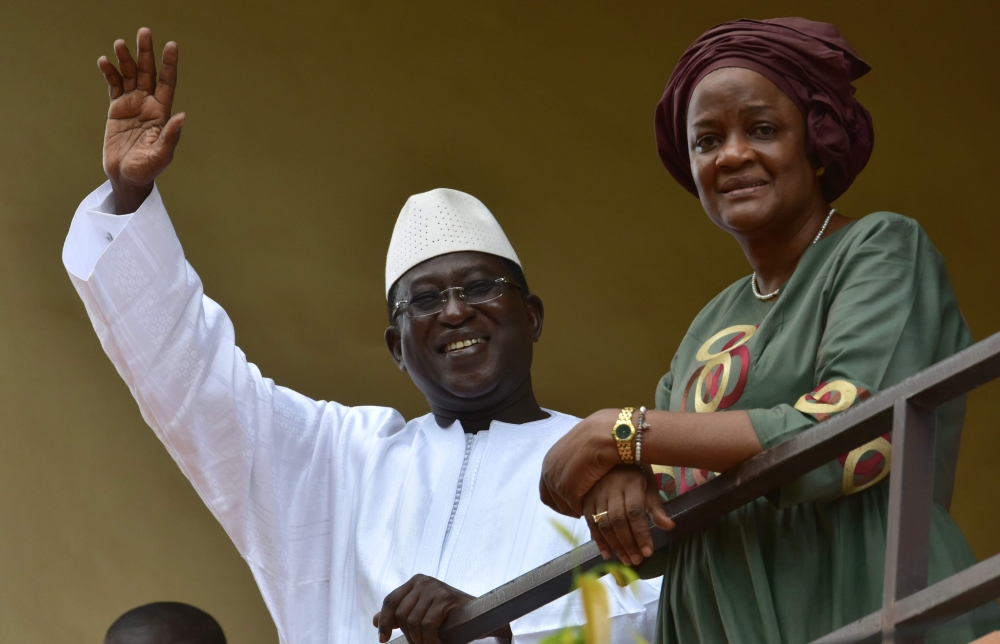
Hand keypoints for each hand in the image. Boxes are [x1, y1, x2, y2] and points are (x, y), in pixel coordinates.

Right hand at [98, 28, 184, 213]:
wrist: (126, 177)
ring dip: (126, 59)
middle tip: (144, 32)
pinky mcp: (116, 110)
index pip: (168, 83)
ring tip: (120, 44)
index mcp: (162, 113)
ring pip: (130, 76)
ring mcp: (132, 105)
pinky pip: (113, 86)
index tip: (171, 45)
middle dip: (146, 53)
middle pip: (148, 73)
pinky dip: (110, 73)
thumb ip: (170, 136)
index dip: (169, 64)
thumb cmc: (146, 170)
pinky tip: (105, 62)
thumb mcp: (161, 156)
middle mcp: (148, 105)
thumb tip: (182, 116)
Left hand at [373, 575, 511, 643]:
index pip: (390, 601)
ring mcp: (434, 587)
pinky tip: (438, 643)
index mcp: (415, 582)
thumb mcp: (421, 613)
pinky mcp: (445, 597)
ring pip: (413, 622)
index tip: (382, 639)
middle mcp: (423, 581)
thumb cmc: (449, 617)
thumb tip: (374, 620)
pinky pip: (427, 625)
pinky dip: (430, 641)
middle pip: (401, 614)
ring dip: (420, 640)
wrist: (481, 616)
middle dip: (409, 635)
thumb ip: (399, 615)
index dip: (384, 621)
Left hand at [539, 409, 621, 516]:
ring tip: (588, 510)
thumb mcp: (579, 447)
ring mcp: (556, 482)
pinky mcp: (568, 491)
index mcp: (549, 460)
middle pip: (551, 500)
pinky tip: (593, 507)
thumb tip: (581, 466)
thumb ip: (574, 458)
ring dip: (574, 509)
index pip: (546, 488)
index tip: (570, 503)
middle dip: (564, 507)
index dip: (557, 498)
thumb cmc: (598, 436)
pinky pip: (575, 507)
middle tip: (578, 512)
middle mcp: (548, 472)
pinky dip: (583, 510)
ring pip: (563, 506)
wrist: (604, 435)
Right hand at [583, 465, 673, 564]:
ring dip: (615, 545)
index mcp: (631, 483)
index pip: (635, 512)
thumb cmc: (634, 474)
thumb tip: (669, 526)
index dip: (641, 533)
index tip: (648, 552)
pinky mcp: (586, 501)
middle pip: (618, 520)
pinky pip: (591, 524)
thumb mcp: (649, 484)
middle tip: (637, 560)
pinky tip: (608, 554)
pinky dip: (598, 541)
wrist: (609, 457)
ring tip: (627, 560)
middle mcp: (611, 488)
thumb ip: (656, 506)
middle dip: (628, 543)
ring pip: (604, 524)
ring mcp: (596, 495)